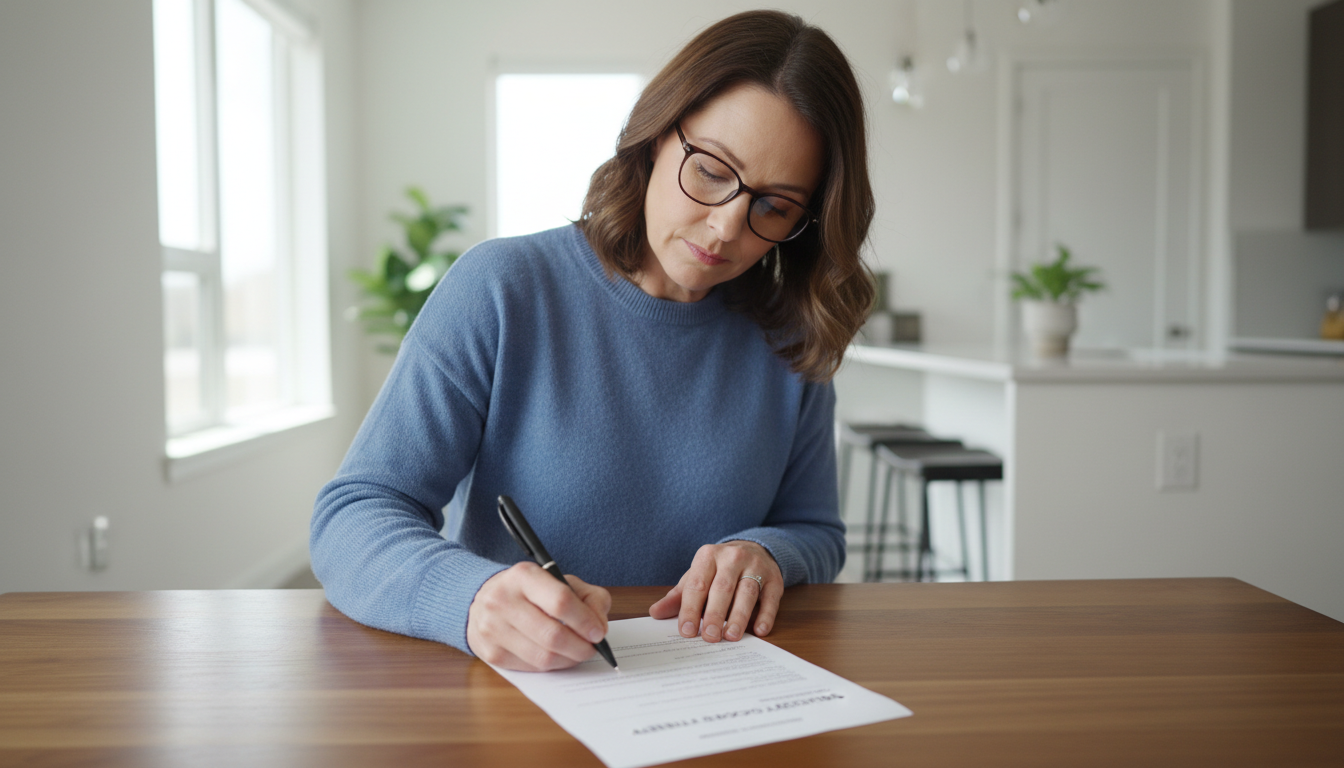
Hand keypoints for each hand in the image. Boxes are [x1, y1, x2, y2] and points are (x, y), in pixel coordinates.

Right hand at [467, 562, 611, 670]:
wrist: (483, 600)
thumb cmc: (530, 591)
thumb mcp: (561, 581)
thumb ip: (589, 598)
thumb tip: (600, 627)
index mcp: (523, 576)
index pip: (560, 602)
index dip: (585, 621)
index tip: (598, 632)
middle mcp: (503, 600)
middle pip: (552, 635)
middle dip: (581, 647)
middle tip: (592, 649)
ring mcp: (493, 629)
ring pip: (543, 657)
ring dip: (569, 660)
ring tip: (577, 653)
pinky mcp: (491, 653)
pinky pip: (531, 668)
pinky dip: (552, 666)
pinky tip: (557, 656)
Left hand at [649, 541, 783, 642]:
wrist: (754, 549)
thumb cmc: (720, 569)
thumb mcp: (698, 576)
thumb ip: (678, 596)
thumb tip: (655, 613)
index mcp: (708, 556)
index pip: (697, 584)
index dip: (690, 609)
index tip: (686, 631)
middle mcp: (732, 557)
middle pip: (722, 588)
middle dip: (714, 614)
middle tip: (709, 637)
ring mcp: (756, 566)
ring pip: (747, 592)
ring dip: (739, 616)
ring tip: (731, 636)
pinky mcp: (775, 578)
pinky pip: (770, 597)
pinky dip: (766, 615)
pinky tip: (759, 630)